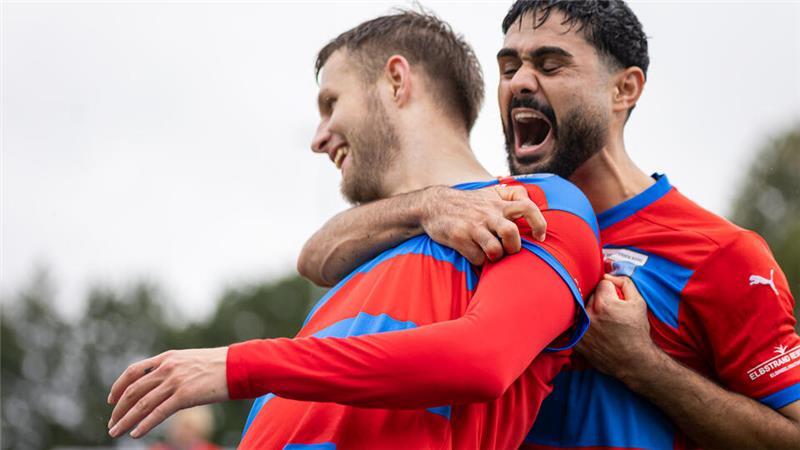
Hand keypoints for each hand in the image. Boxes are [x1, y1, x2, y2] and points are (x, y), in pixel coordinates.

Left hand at [107, 347, 228, 438]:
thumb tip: (162, 384)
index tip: (112, 399)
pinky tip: (135, 434)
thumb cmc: (219, 366)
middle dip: (119, 408)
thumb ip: (173, 369)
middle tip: (112, 422)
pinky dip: (144, 424)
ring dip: (126, 419)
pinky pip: (158, 413)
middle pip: (134, 390)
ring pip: (142, 403)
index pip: (133, 371)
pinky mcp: (184, 395)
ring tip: (116, 431)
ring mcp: (175, 381)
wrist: (239, 365)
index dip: (118, 386)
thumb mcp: (190, 361)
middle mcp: (167, 368)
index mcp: (167, 358)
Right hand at [419, 184, 545, 265]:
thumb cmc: (467, 203)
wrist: (433, 205)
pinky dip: (479, 261)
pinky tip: (475, 254)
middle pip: (512, 233)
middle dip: (514, 247)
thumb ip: (511, 194)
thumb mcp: (489, 192)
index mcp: (498, 203)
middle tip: (509, 250)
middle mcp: (488, 214)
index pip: (528, 207)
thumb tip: (530, 197)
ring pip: (495, 250)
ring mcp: (473, 227)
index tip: (539, 237)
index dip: (539, 223)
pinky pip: (477, 258)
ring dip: (496, 257)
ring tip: (491, 254)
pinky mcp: (459, 238)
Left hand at [576, 275, 659, 382]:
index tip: (616, 298)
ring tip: (602, 322)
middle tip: (609, 311)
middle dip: (599, 299)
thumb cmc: (637, 332)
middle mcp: (590, 315)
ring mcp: (581, 329)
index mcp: (605, 304)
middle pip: (590, 295)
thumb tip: (609, 275)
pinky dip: (583, 325)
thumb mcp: (638, 302)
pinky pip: (576, 324)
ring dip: (589, 311)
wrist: (633, 361)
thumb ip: (625, 283)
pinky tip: (594, 331)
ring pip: (581, 308)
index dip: (611, 289)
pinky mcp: (576, 341)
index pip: (601, 283)